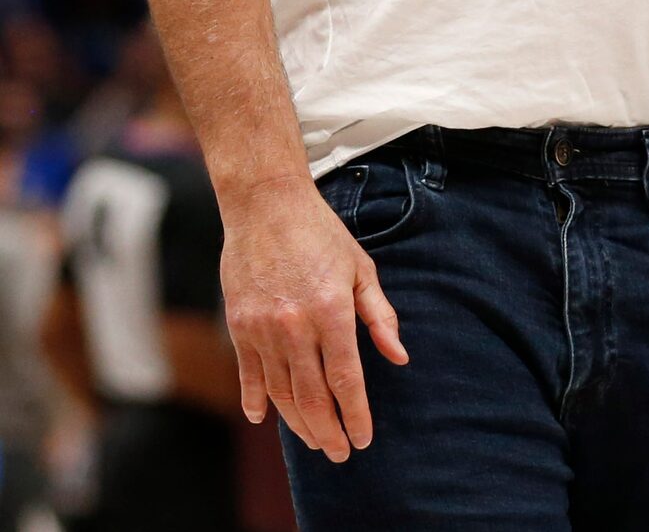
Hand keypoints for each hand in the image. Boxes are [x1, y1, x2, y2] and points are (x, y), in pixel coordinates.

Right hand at [221, 176, 407, 460]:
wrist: (267, 206)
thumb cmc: (322, 234)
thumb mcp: (362, 268)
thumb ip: (380, 316)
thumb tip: (399, 357)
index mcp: (332, 311)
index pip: (346, 379)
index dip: (355, 414)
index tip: (363, 438)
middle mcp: (296, 326)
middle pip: (312, 396)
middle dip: (327, 431)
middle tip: (339, 453)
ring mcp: (263, 329)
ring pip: (281, 392)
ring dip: (298, 422)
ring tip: (313, 440)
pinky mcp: (239, 326)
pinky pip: (249, 374)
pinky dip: (256, 400)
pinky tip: (265, 419)